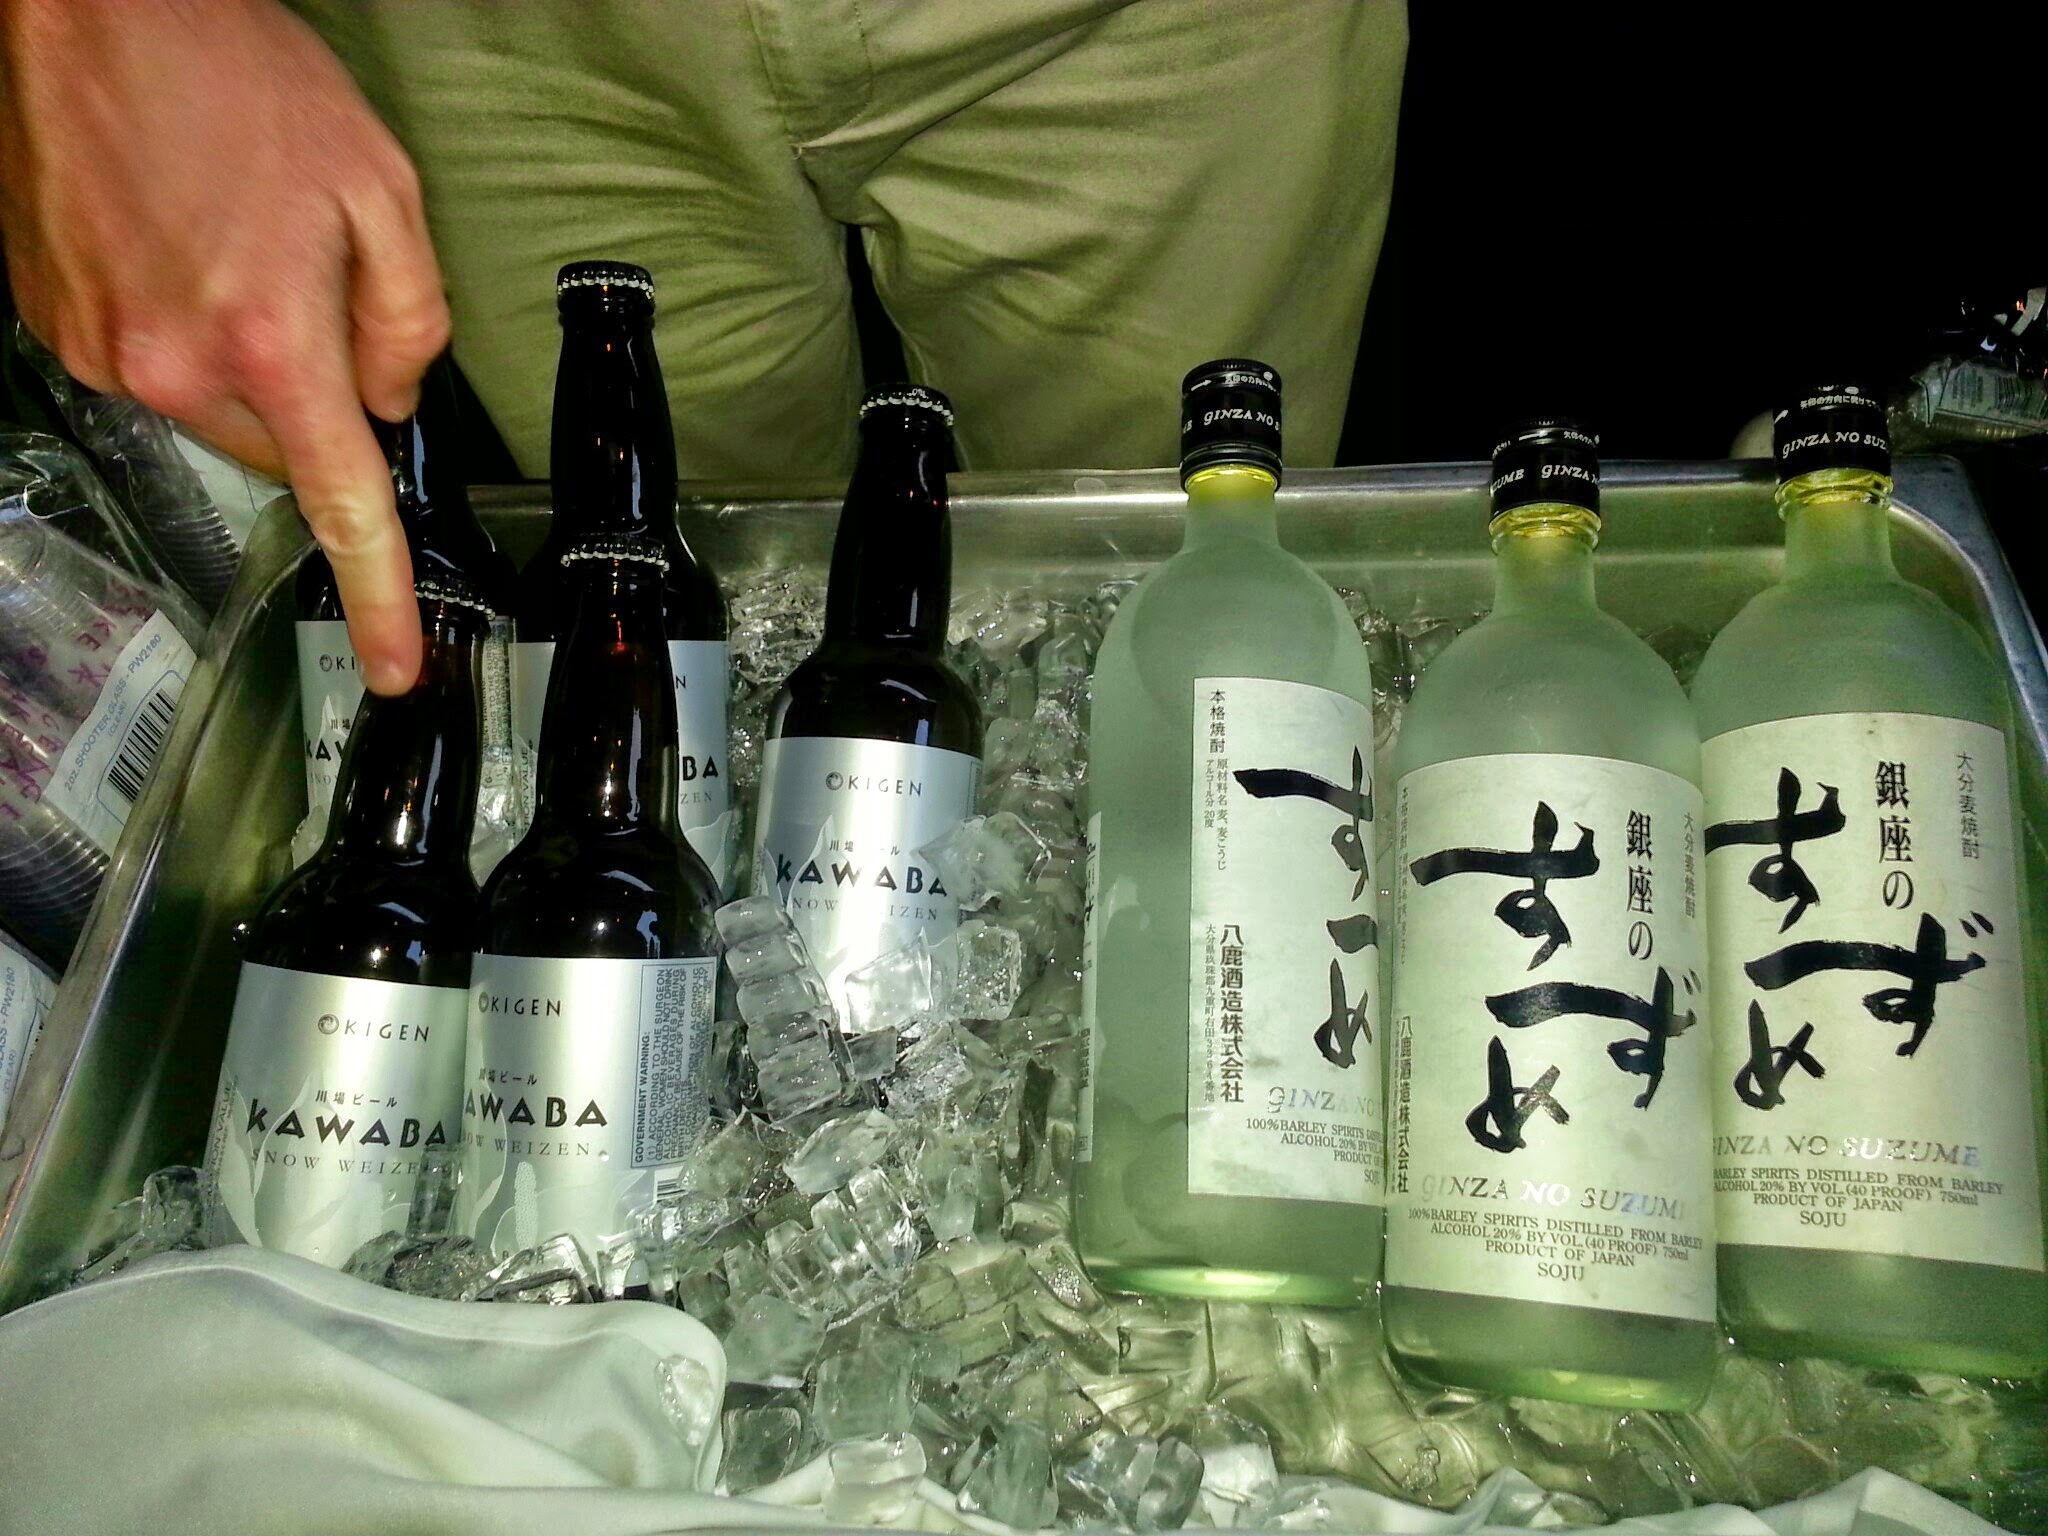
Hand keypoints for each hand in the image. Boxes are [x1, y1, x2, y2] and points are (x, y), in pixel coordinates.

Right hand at [0, 0, 446, 693]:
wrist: (92, 9)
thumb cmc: (241, 82)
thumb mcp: (381, 190)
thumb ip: (409, 321)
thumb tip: (392, 407)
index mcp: (271, 339)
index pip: (343, 506)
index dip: (381, 599)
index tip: (394, 667)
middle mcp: (174, 365)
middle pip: (279, 446)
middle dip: (309, 395)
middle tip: (302, 287)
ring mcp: (100, 350)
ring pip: (212, 410)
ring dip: (241, 358)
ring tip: (231, 245)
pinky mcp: (53, 324)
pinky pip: (148, 366)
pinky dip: (180, 328)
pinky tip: (179, 244)